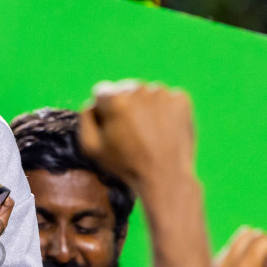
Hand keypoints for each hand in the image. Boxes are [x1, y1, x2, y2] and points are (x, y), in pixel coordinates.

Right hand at [77, 81, 194, 199]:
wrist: (166, 177)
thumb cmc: (126, 165)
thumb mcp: (91, 148)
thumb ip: (85, 119)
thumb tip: (93, 102)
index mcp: (115, 99)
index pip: (101, 92)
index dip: (104, 111)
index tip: (112, 128)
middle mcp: (138, 89)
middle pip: (124, 90)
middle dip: (125, 107)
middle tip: (132, 133)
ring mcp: (162, 93)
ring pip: (146, 94)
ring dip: (145, 108)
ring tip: (149, 133)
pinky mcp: (181, 100)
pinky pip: (167, 99)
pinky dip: (165, 111)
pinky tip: (163, 130)